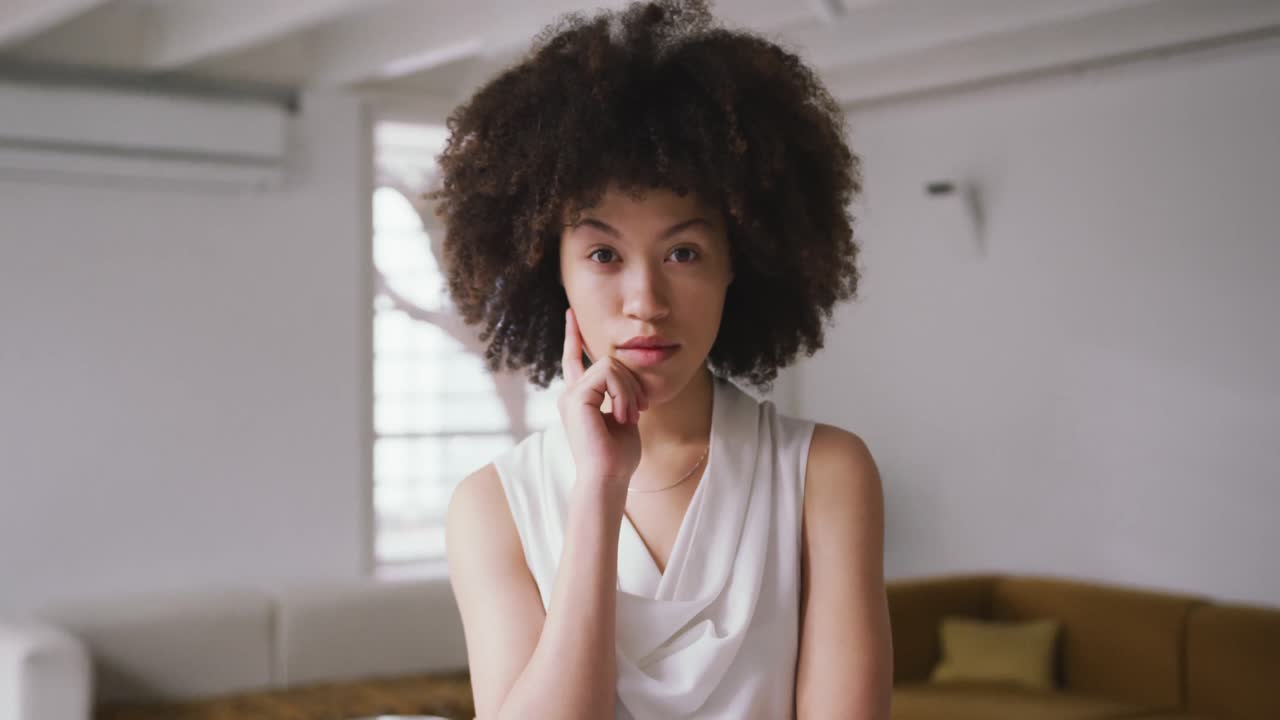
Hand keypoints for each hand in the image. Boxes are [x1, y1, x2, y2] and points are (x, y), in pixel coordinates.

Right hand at [558, 308, 647, 493]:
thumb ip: (622, 396)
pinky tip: (624, 416)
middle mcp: (571, 394)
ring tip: (630, 416)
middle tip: (639, 411)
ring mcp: (570, 395)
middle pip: (607, 362)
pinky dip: (623, 393)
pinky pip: (607, 374)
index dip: (573, 336)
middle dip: (631, 383)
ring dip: (629, 390)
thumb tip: (629, 381)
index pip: (574, 360)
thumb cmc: (618, 458)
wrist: (608, 478)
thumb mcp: (625, 419)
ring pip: (609, 365)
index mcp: (580, 398)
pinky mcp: (576, 398)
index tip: (570, 314)